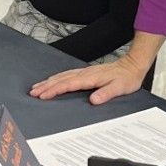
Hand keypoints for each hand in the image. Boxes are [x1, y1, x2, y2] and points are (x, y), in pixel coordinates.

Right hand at [30, 55, 145, 103]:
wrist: (133, 65)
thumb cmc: (127, 77)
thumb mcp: (119, 88)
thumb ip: (106, 94)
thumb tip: (93, 100)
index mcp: (90, 78)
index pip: (68, 84)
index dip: (54, 90)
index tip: (43, 95)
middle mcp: (85, 73)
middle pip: (61, 79)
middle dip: (46, 86)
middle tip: (33, 93)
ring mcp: (85, 72)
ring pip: (62, 76)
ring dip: (49, 81)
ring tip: (37, 87)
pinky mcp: (86, 72)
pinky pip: (67, 74)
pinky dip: (57, 78)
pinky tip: (52, 80)